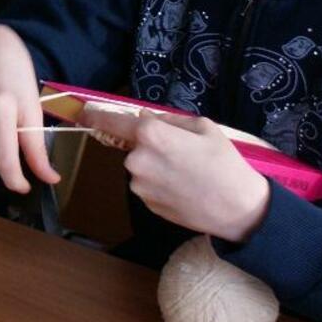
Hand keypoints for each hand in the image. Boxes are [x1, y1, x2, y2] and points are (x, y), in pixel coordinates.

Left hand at [80, 108, 269, 242]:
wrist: (238, 208)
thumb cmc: (224, 162)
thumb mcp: (203, 127)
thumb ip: (169, 120)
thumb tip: (145, 116)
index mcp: (150, 136)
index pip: (114, 121)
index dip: (97, 116)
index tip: (84, 113)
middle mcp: (137, 160)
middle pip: (133, 147)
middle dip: (150, 147)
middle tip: (181, 153)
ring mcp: (140, 186)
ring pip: (141, 168)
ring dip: (155, 167)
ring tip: (186, 173)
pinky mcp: (146, 205)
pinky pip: (148, 186)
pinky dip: (160, 184)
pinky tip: (183, 188)